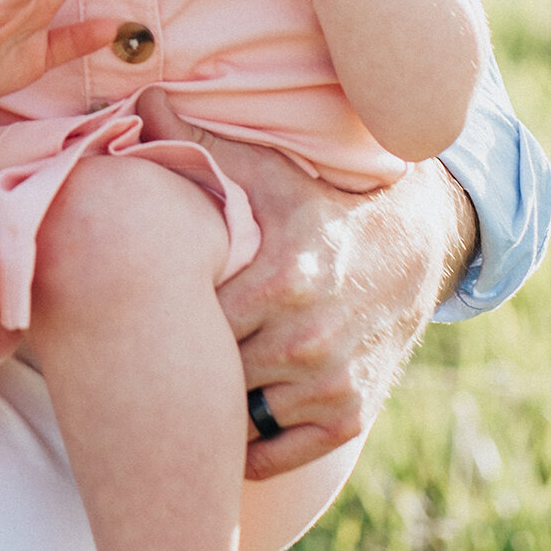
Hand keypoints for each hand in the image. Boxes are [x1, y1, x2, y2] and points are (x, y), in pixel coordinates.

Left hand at [134, 93, 471, 475]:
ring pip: (233, 417)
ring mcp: (330, 384)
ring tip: (190, 377)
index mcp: (280, 279)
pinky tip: (233, 409)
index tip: (137, 311)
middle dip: (179, 362)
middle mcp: (307, 339)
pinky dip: (249, 440)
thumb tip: (135, 96)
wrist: (415, 244)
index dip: (156, 318)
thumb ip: (194, 141)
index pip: (186, 321)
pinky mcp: (348, 417)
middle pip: (206, 373)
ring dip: (213, 402)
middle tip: (147, 354)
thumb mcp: (267, 170)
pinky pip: (272, 454)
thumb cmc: (320, 204)